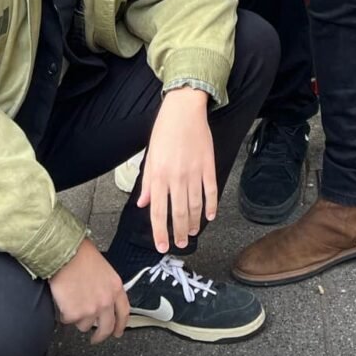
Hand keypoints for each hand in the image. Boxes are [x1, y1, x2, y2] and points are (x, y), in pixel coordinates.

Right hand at [48, 237, 130, 343]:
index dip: (121, 325)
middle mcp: (106, 301)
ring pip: (84, 325)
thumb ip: (106, 288)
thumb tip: (103, 301)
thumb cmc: (81, 255)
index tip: (117, 332)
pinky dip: (65, 314)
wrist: (65, 253)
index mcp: (115, 288)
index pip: (124, 312)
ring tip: (73, 300)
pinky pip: (69, 321)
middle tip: (95, 338)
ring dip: (78, 318)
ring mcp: (91, 310)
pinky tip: (64, 300)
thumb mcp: (104, 270)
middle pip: (106, 327)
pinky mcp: (75, 314)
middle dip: (100, 336)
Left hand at [137, 86, 215, 252]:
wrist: (184, 109)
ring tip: (192, 233)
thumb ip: (147, 182)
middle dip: (179, 233)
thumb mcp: (150, 155)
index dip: (160, 233)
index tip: (162, 246)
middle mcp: (176, 177)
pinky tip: (210, 216)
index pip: (158, 212)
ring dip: (194, 223)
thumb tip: (143, 204)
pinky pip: (211, 191)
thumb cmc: (164, 130)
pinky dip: (211, 206)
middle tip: (180, 244)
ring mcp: (194, 172)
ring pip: (196, 206)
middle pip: (179, 213)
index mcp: (159, 175)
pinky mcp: (208, 165)